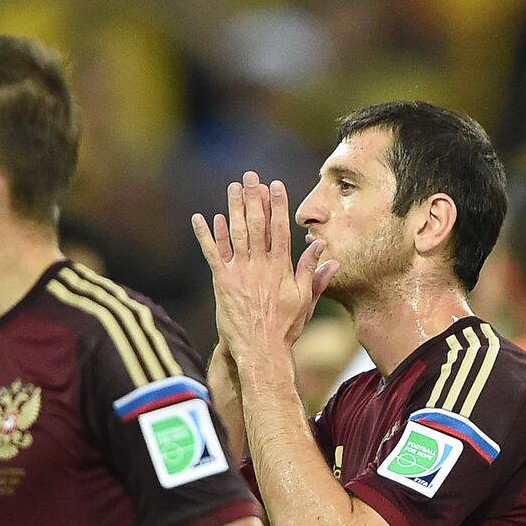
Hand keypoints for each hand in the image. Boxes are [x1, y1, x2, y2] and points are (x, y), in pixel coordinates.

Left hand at [193, 172, 338, 355]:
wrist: (260, 348)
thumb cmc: (285, 326)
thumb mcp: (305, 299)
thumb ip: (312, 273)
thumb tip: (325, 251)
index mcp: (281, 267)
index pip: (279, 228)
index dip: (277, 205)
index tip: (275, 185)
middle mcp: (260, 265)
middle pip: (256, 224)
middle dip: (254, 198)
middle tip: (250, 177)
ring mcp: (239, 272)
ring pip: (235, 233)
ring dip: (233, 208)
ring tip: (232, 188)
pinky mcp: (221, 282)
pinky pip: (211, 254)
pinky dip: (206, 235)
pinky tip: (200, 218)